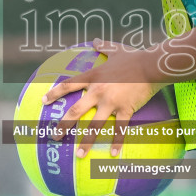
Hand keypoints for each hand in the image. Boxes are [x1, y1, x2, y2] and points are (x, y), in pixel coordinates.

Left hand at [39, 39, 164, 156]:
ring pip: (94, 125)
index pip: (69, 85)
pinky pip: (119, 129)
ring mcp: (111, 102)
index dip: (55, 93)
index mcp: (94, 77)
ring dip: (86, 141)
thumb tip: (95, 40)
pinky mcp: (125, 109)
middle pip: (75, 110)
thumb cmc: (134, 57)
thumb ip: (104, 46)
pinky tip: (112, 155)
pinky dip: (116, 142)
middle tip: (53, 137)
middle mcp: (98, 91)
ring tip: (78, 155)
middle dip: (63, 125)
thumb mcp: (116, 49)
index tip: (43, 101)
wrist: (151, 65)